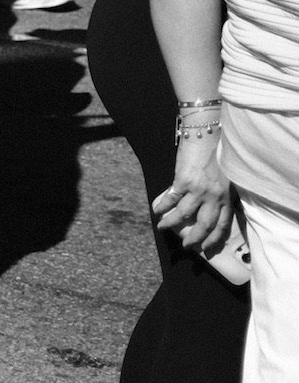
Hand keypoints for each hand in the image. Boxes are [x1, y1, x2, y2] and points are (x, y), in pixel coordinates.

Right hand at [154, 133, 233, 256]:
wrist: (206, 135)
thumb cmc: (216, 153)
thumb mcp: (224, 176)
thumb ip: (219, 192)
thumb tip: (208, 205)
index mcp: (226, 196)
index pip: (223, 224)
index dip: (214, 238)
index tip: (207, 247)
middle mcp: (214, 196)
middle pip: (204, 224)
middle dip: (194, 238)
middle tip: (186, 246)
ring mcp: (198, 189)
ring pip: (184, 214)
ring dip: (172, 223)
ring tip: (162, 227)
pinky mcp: (183, 181)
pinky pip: (171, 198)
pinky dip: (163, 206)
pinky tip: (157, 209)